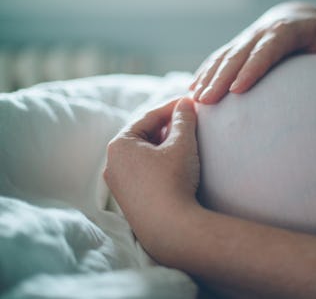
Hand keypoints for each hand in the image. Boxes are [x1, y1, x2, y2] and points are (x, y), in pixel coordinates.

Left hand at [103, 97, 199, 253]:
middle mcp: (112, 163)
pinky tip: (174, 165)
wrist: (170, 227)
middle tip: (189, 121)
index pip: (148, 117)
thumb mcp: (182, 144)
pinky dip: (157, 163)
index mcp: (119, 144)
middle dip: (166, 126)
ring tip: (184, 141)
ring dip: (162, 145)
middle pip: (143, 135)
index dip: (171, 107)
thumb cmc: (174, 180)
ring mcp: (118, 184)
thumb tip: (185, 103)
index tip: (189, 102)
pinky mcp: (127, 199)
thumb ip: (184, 119)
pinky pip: (142, 171)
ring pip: (142, 154)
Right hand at [191, 1, 315, 103]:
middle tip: (207, 101)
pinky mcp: (236, 47)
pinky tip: (193, 89)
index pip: (264, 52)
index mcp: (280, 32)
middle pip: (236, 57)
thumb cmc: (314, 32)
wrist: (293, 18)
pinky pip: (216, 58)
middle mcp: (258, 35)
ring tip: (195, 99)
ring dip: (207, 78)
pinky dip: (204, 73)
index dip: (250, 69)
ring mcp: (244, 40)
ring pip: (222, 58)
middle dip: (219, 79)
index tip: (237, 90)